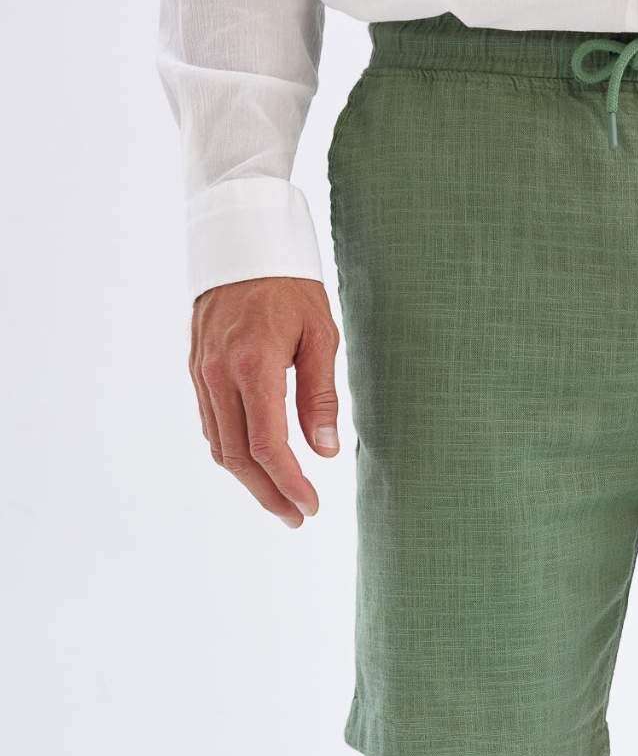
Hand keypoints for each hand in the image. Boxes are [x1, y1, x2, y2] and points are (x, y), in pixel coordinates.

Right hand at [189, 277, 340, 527]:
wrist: (241, 238)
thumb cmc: (290, 284)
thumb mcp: (321, 335)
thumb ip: (321, 396)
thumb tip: (324, 451)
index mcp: (253, 365)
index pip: (267, 445)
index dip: (289, 484)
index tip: (311, 507)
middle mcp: (219, 373)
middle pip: (237, 456)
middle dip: (268, 494)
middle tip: (297, 517)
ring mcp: (201, 371)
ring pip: (219, 445)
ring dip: (248, 479)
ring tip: (280, 499)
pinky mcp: (196, 367)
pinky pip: (211, 423)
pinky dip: (232, 451)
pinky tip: (256, 463)